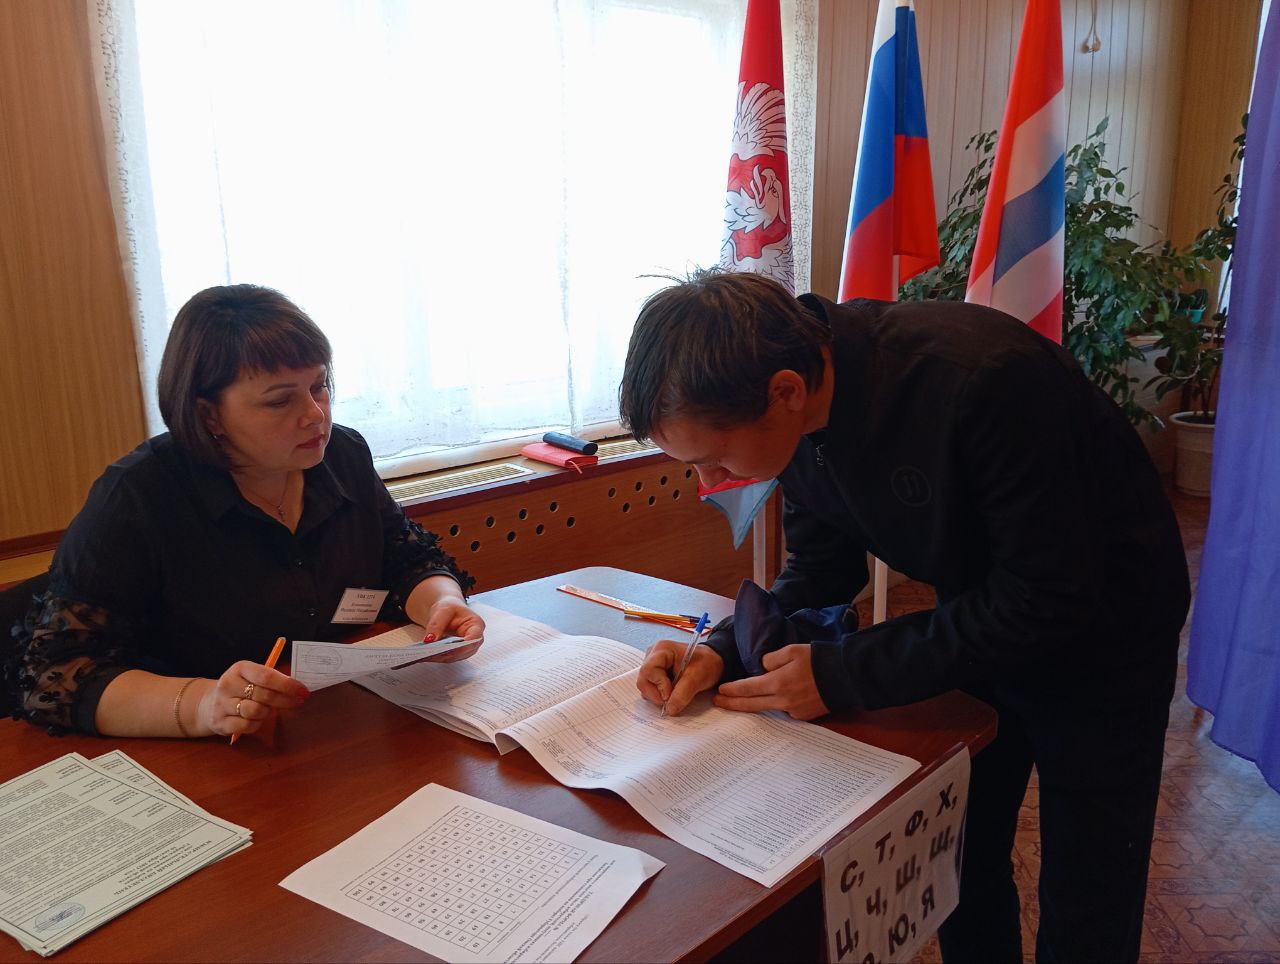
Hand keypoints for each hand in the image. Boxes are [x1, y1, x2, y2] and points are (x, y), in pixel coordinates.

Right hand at [197, 660, 308, 737]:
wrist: (208, 703)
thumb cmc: (240, 688)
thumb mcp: (252, 676)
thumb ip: (272, 679)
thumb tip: (299, 688)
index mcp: (239, 668)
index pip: (266, 676)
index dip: (287, 685)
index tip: (303, 691)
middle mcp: (228, 684)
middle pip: (264, 695)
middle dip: (285, 700)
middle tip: (296, 702)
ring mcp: (221, 704)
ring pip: (256, 711)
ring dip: (268, 712)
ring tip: (269, 709)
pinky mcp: (220, 722)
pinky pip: (247, 725)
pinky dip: (257, 724)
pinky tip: (257, 719)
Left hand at [420, 599, 485, 662]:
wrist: (447, 611)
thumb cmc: (450, 608)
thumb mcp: (443, 610)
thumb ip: (437, 624)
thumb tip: (429, 640)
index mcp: (476, 625)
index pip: (474, 639)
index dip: (463, 646)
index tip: (448, 649)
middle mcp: (474, 639)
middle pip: (464, 651)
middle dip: (448, 653)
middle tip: (431, 653)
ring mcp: (466, 648)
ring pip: (455, 657)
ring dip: (441, 657)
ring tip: (425, 656)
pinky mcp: (456, 653)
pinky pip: (448, 658)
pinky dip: (437, 657)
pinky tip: (426, 656)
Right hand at [637, 640, 723, 715]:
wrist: (712, 662)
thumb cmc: (706, 663)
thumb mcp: (697, 678)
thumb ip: (683, 694)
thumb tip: (669, 710)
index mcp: (662, 650)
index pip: (648, 671)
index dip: (659, 686)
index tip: (671, 696)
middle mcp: (653, 656)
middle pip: (643, 680)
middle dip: (657, 694)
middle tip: (673, 700)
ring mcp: (652, 665)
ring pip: (645, 686)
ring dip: (659, 696)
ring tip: (676, 693)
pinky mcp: (655, 674)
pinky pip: (650, 689)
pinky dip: (660, 695)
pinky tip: (673, 692)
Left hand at [714, 644, 828, 719]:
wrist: (845, 676)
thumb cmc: (818, 659)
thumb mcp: (791, 651)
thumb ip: (771, 659)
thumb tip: (762, 667)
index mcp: (778, 682)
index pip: (748, 688)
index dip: (732, 690)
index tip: (721, 690)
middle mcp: (783, 700)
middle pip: (751, 704)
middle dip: (733, 703)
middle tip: (718, 702)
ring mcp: (793, 710)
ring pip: (766, 709)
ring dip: (749, 706)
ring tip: (736, 703)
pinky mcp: (803, 716)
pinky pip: (783, 711)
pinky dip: (774, 705)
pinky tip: (769, 701)